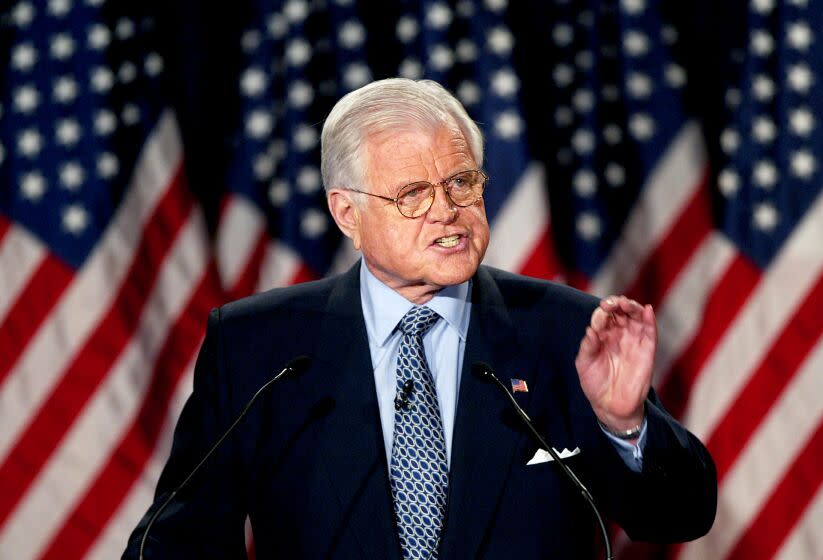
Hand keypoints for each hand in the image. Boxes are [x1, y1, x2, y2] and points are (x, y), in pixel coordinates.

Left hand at [574, 296, 656, 431]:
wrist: (610, 406)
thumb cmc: (595, 383)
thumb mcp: (584, 364)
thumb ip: (588, 346)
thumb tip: (590, 329)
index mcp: (602, 335)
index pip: (604, 315)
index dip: (602, 312)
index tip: (599, 316)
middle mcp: (619, 334)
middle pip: (621, 311)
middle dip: (617, 303)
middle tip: (612, 304)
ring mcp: (634, 340)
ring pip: (636, 316)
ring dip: (632, 307)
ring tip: (625, 304)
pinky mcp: (647, 350)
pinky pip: (650, 331)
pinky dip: (650, 319)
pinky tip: (647, 310)